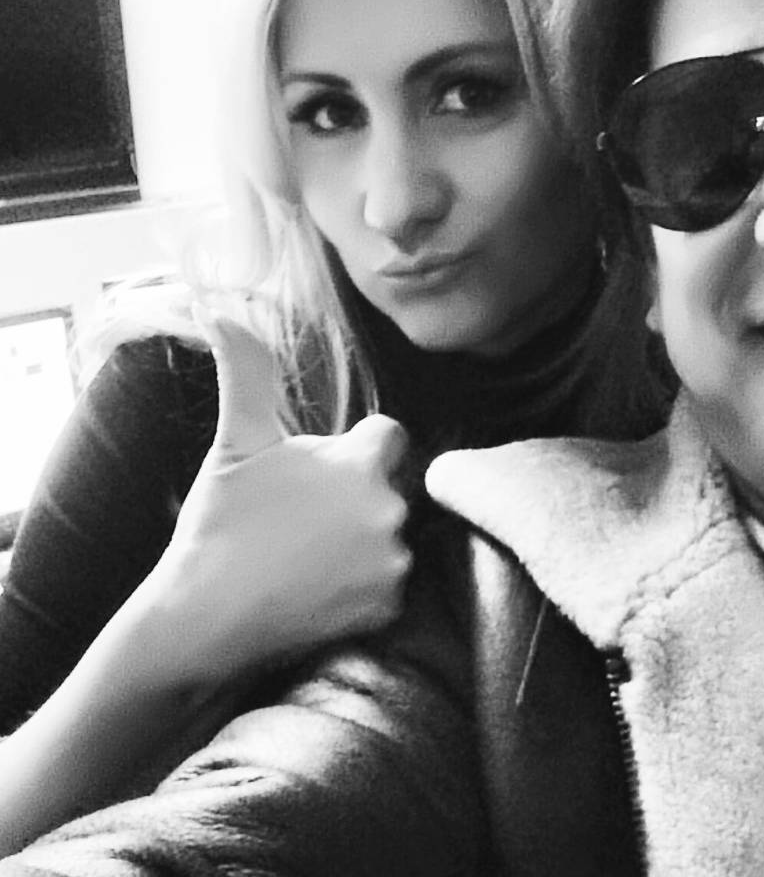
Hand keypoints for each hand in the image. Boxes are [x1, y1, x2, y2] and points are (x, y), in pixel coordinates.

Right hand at [139, 309, 411, 686]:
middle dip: (356, 496)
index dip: (356, 448)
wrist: (201, 620)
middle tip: (302, 520)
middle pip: (388, 488)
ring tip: (307, 556)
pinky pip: (389, 585)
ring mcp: (392, 561)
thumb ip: (246, 373)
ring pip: (390, 535)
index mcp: (362, 463)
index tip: (320, 471)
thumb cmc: (219, 525)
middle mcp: (389, 509)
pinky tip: (320, 589)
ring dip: (361, 540)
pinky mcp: (388, 607)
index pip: (389, 435)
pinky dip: (363, 587)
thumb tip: (219, 312)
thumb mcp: (235, 443)